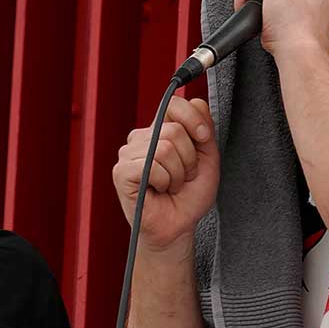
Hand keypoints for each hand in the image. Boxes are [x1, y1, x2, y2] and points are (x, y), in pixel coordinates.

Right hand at [112, 97, 219, 251]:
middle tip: (183, 177)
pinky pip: (151, 166)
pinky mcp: (121, 172)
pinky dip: (164, 182)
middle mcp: (141, 137)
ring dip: (177, 174)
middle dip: (189, 159)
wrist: (178, 226)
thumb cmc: (189, 196)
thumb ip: (204, 129)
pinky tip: (158, 191)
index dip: (193, 118)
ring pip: (164, 149)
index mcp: (160, 130)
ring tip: (170, 186)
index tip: (204, 139)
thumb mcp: (207, 158)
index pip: (173, 103)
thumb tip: (196, 100)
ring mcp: (128, 154)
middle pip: (174, 130)